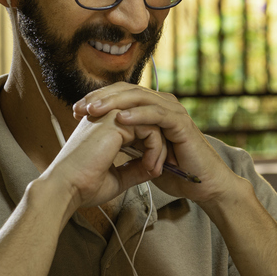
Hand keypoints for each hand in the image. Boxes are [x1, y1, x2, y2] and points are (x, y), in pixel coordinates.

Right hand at [44, 108, 158, 210]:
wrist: (67, 188)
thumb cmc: (84, 185)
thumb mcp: (117, 177)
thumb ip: (136, 170)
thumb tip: (155, 169)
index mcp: (104, 128)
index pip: (139, 129)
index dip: (151, 149)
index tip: (153, 170)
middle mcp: (107, 117)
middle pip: (148, 124)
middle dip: (160, 148)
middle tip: (158, 170)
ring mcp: (111, 115)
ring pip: (153, 124)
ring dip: (160, 150)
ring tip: (154, 170)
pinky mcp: (116, 120)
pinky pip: (150, 129)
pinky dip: (156, 149)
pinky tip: (150, 166)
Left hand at [71, 83, 238, 201]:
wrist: (201, 184)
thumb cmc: (174, 170)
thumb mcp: (141, 153)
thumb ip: (126, 141)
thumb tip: (101, 138)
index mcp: (150, 108)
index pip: (118, 95)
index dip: (96, 100)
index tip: (74, 112)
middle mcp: (161, 104)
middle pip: (126, 91)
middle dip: (100, 98)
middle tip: (80, 107)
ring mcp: (172, 111)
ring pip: (138, 98)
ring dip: (114, 103)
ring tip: (95, 110)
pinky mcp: (180, 122)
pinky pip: (156, 114)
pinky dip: (138, 115)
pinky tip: (120, 119)